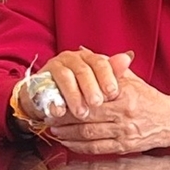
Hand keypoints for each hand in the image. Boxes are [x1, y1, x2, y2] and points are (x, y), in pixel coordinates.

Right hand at [17, 48, 133, 122]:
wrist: (48, 98)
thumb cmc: (79, 91)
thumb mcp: (98, 84)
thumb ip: (112, 72)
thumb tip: (128, 58)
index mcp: (88, 57)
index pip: (100, 62)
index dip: (107, 77)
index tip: (113, 93)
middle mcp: (72, 58)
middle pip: (83, 70)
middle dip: (91, 88)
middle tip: (97, 103)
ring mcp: (55, 66)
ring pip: (66, 77)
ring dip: (74, 96)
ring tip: (81, 112)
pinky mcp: (41, 78)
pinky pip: (47, 88)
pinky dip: (54, 101)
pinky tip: (61, 112)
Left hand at [46, 69, 169, 154]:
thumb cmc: (149, 98)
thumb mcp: (132, 79)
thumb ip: (109, 67)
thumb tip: (86, 51)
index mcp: (124, 95)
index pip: (92, 97)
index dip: (71, 99)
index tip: (57, 98)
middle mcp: (124, 115)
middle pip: (86, 118)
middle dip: (64, 118)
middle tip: (49, 116)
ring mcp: (124, 133)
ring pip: (89, 135)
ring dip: (68, 134)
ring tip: (55, 130)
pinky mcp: (124, 147)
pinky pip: (97, 149)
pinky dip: (79, 147)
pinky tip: (69, 142)